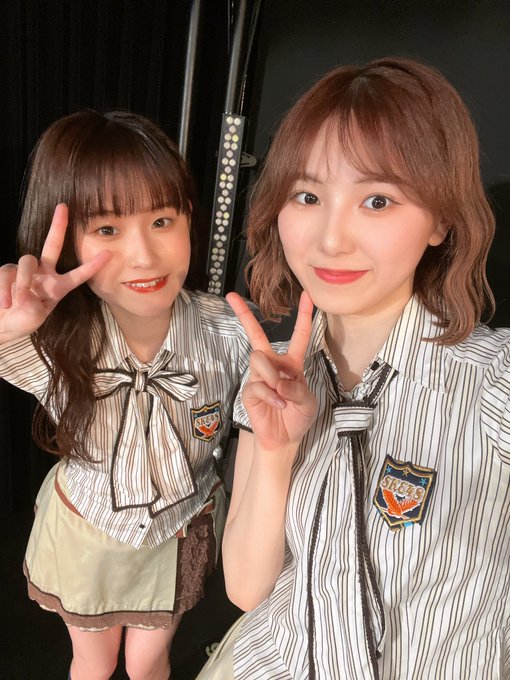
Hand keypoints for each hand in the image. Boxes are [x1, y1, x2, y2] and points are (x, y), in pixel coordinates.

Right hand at [0, 204, 110, 342]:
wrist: (1, 325)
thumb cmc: (22, 321)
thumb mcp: (33, 319)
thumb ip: (32, 307)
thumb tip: (25, 291)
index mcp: (58, 286)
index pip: (78, 275)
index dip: (93, 265)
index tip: (109, 253)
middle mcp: (44, 274)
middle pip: (52, 245)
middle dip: (58, 226)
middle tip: (63, 207)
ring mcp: (25, 270)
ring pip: (27, 261)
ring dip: (23, 279)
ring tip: (17, 301)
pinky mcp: (7, 271)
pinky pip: (7, 273)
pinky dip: (4, 290)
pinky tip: (4, 303)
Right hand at [226, 290, 316, 451]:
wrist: (285, 439)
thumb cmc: (297, 416)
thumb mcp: (308, 402)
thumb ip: (298, 388)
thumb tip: (280, 381)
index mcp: (291, 363)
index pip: (298, 336)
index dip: (303, 316)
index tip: (306, 295)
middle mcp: (272, 365)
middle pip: (256, 335)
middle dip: (244, 315)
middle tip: (231, 296)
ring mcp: (258, 377)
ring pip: (259, 360)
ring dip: (273, 377)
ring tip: (282, 395)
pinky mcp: (250, 391)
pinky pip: (258, 385)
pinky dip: (272, 396)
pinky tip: (279, 405)